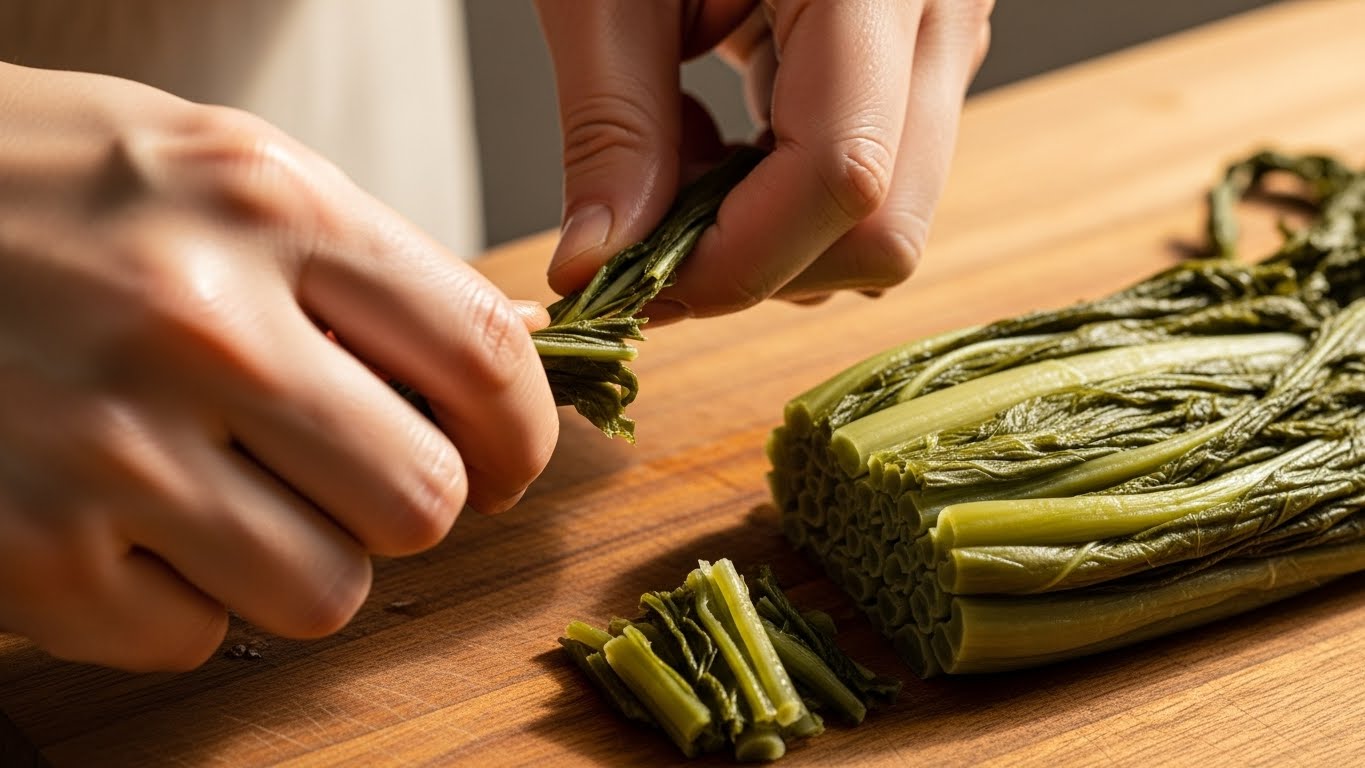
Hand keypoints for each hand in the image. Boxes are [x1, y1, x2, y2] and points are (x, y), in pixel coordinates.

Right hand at [0, 63, 558, 670]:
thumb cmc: (37, 189)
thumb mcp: (212, 169)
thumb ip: (365, 262)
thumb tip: (506, 347)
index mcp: (267, 208)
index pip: (482, 357)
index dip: (522, 434)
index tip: (504, 460)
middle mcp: (199, 326)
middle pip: (422, 501)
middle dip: (406, 503)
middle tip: (351, 474)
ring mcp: (108, 450)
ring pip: (326, 592)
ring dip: (300, 558)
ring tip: (227, 491)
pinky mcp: (31, 556)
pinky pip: (194, 637)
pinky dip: (177, 598)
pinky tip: (124, 520)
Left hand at [536, 0, 991, 318]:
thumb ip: (609, 125)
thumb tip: (596, 266)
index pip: (844, 177)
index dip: (735, 261)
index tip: (633, 286)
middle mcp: (939, 9)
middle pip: (887, 231)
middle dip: (757, 263)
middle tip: (646, 228)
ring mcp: (946, 36)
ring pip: (887, 223)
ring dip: (767, 236)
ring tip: (677, 157)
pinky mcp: (922, 56)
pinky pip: (873, 180)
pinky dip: (781, 198)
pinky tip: (713, 137)